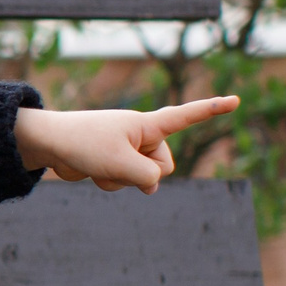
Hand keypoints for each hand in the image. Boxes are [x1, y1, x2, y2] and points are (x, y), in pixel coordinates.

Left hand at [12, 96, 240, 193]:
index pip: (186, 116)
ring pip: (142, 179)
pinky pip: (123, 182)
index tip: (236, 100)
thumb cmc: (84, 145)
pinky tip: (91, 168)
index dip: (211, 110)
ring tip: (99, 163)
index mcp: (147, 125)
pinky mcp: (114, 162)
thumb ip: (147, 177)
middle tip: (116, 162)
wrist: (49, 145)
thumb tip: (152, 186)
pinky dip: (108, 181)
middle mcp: (141, 135)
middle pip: (163, 167)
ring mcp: (128, 149)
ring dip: (120, 179)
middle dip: (143, 173)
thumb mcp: (121, 165)